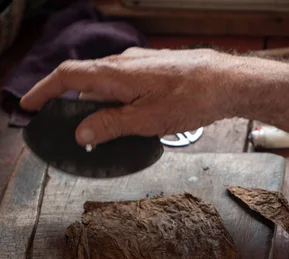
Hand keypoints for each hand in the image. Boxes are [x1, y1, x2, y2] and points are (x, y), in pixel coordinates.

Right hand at [20, 47, 240, 145]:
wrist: (225, 82)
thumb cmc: (188, 98)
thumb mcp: (144, 120)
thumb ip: (110, 125)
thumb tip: (82, 132)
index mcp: (114, 74)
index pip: (67, 77)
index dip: (44, 91)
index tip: (29, 104)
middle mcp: (123, 63)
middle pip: (86, 82)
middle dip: (74, 104)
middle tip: (72, 129)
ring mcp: (139, 64)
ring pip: (107, 84)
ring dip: (99, 105)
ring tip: (106, 130)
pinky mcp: (154, 70)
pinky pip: (125, 84)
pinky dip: (118, 100)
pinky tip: (131, 118)